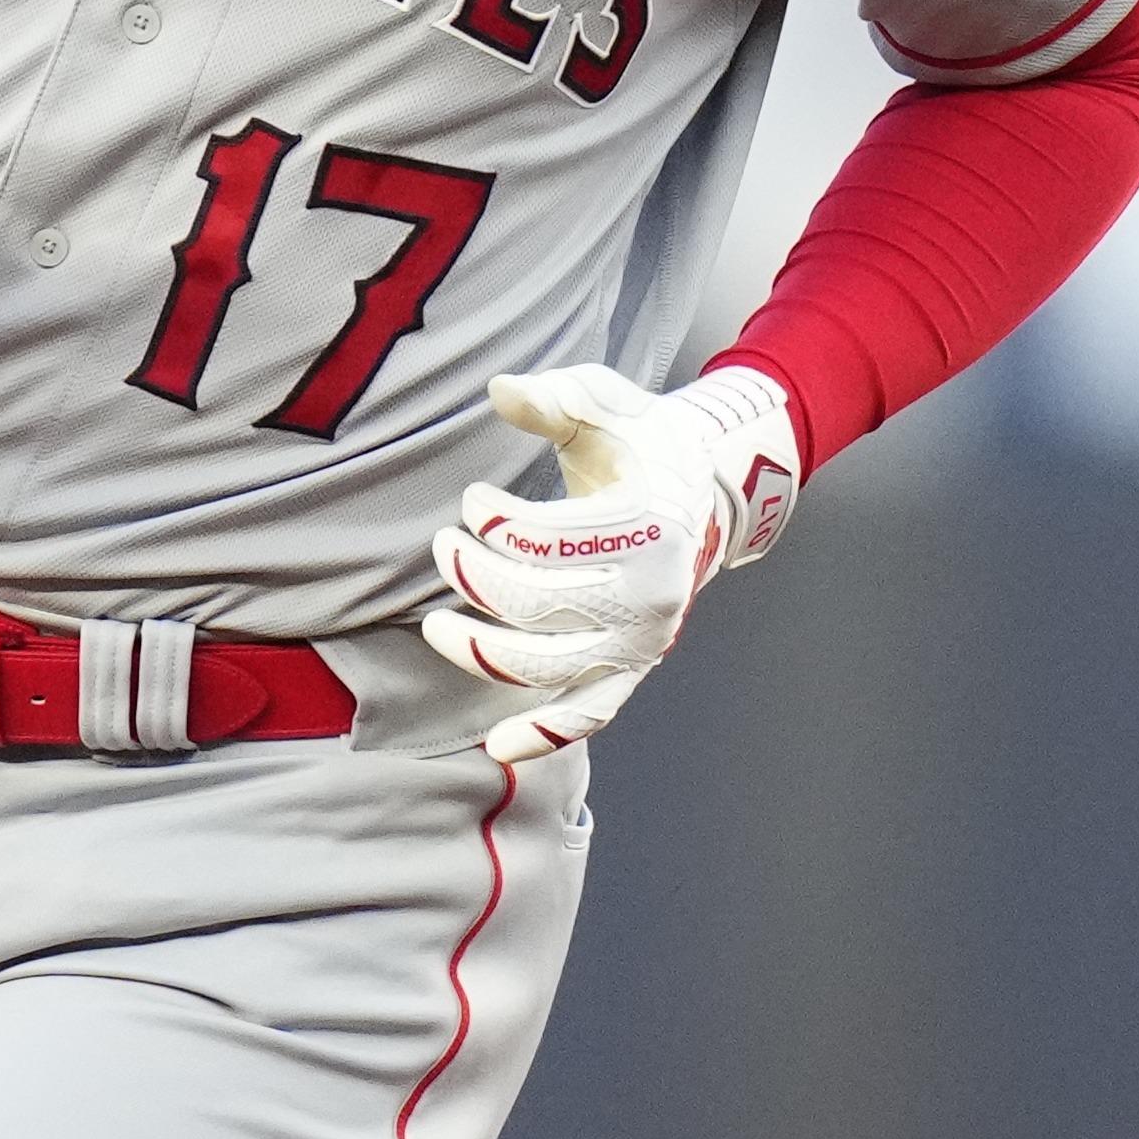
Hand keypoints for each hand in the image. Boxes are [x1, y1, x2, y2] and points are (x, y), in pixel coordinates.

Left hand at [416, 361, 805, 753]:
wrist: (701, 496)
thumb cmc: (642, 447)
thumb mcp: (606, 405)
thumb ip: (555, 395)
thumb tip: (501, 391)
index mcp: (648, 525)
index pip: (547, 540)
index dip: (493, 522)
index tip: (474, 501)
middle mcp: (651, 593)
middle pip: (538, 603)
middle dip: (476, 577)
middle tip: (443, 547)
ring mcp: (641, 639)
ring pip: (549, 665)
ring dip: (482, 653)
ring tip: (436, 626)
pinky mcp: (630, 668)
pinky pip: (588, 714)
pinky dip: (544, 734)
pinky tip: (496, 747)